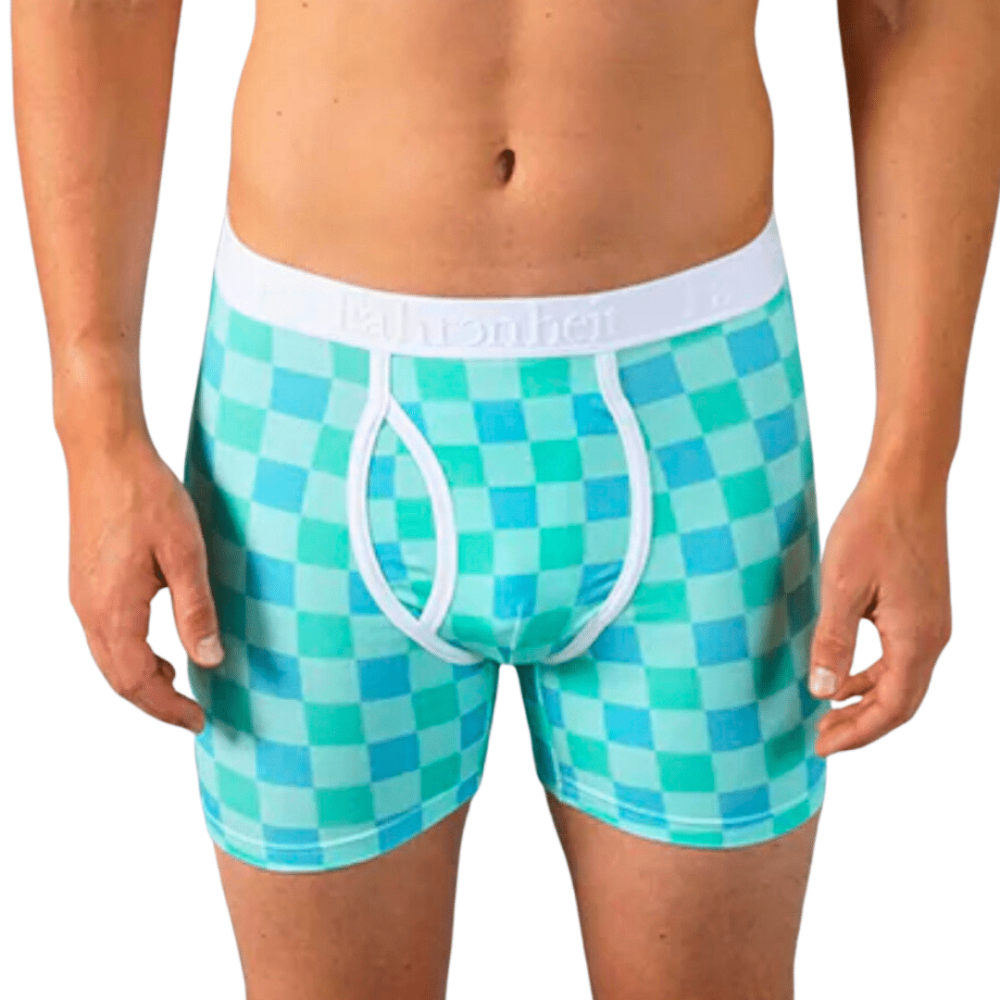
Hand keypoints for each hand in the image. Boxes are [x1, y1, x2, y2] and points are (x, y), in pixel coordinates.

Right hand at [66, 435, 222, 732]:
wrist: (105, 453)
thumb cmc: (147, 496)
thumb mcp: (186, 553)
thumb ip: (196, 610)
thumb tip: (209, 660)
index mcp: (114, 609)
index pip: (139, 681)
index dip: (169, 708)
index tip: (199, 721)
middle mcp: (90, 609)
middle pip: (119, 679)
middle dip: (155, 704)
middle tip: (191, 715)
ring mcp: (82, 596)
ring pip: (108, 660)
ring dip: (141, 681)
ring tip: (179, 687)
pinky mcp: (85, 582)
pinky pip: (104, 637)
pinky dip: (130, 656)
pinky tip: (157, 649)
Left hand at [809, 465, 951, 755]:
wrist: (905, 484)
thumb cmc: (872, 528)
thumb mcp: (841, 586)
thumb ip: (833, 641)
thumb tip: (823, 692)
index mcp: (916, 638)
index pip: (891, 708)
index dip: (857, 733)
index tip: (821, 746)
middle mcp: (932, 637)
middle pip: (901, 702)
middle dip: (862, 725)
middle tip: (821, 738)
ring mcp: (931, 622)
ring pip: (902, 681)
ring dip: (866, 701)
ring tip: (828, 713)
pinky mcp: (922, 608)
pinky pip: (900, 657)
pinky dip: (873, 675)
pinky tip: (845, 675)